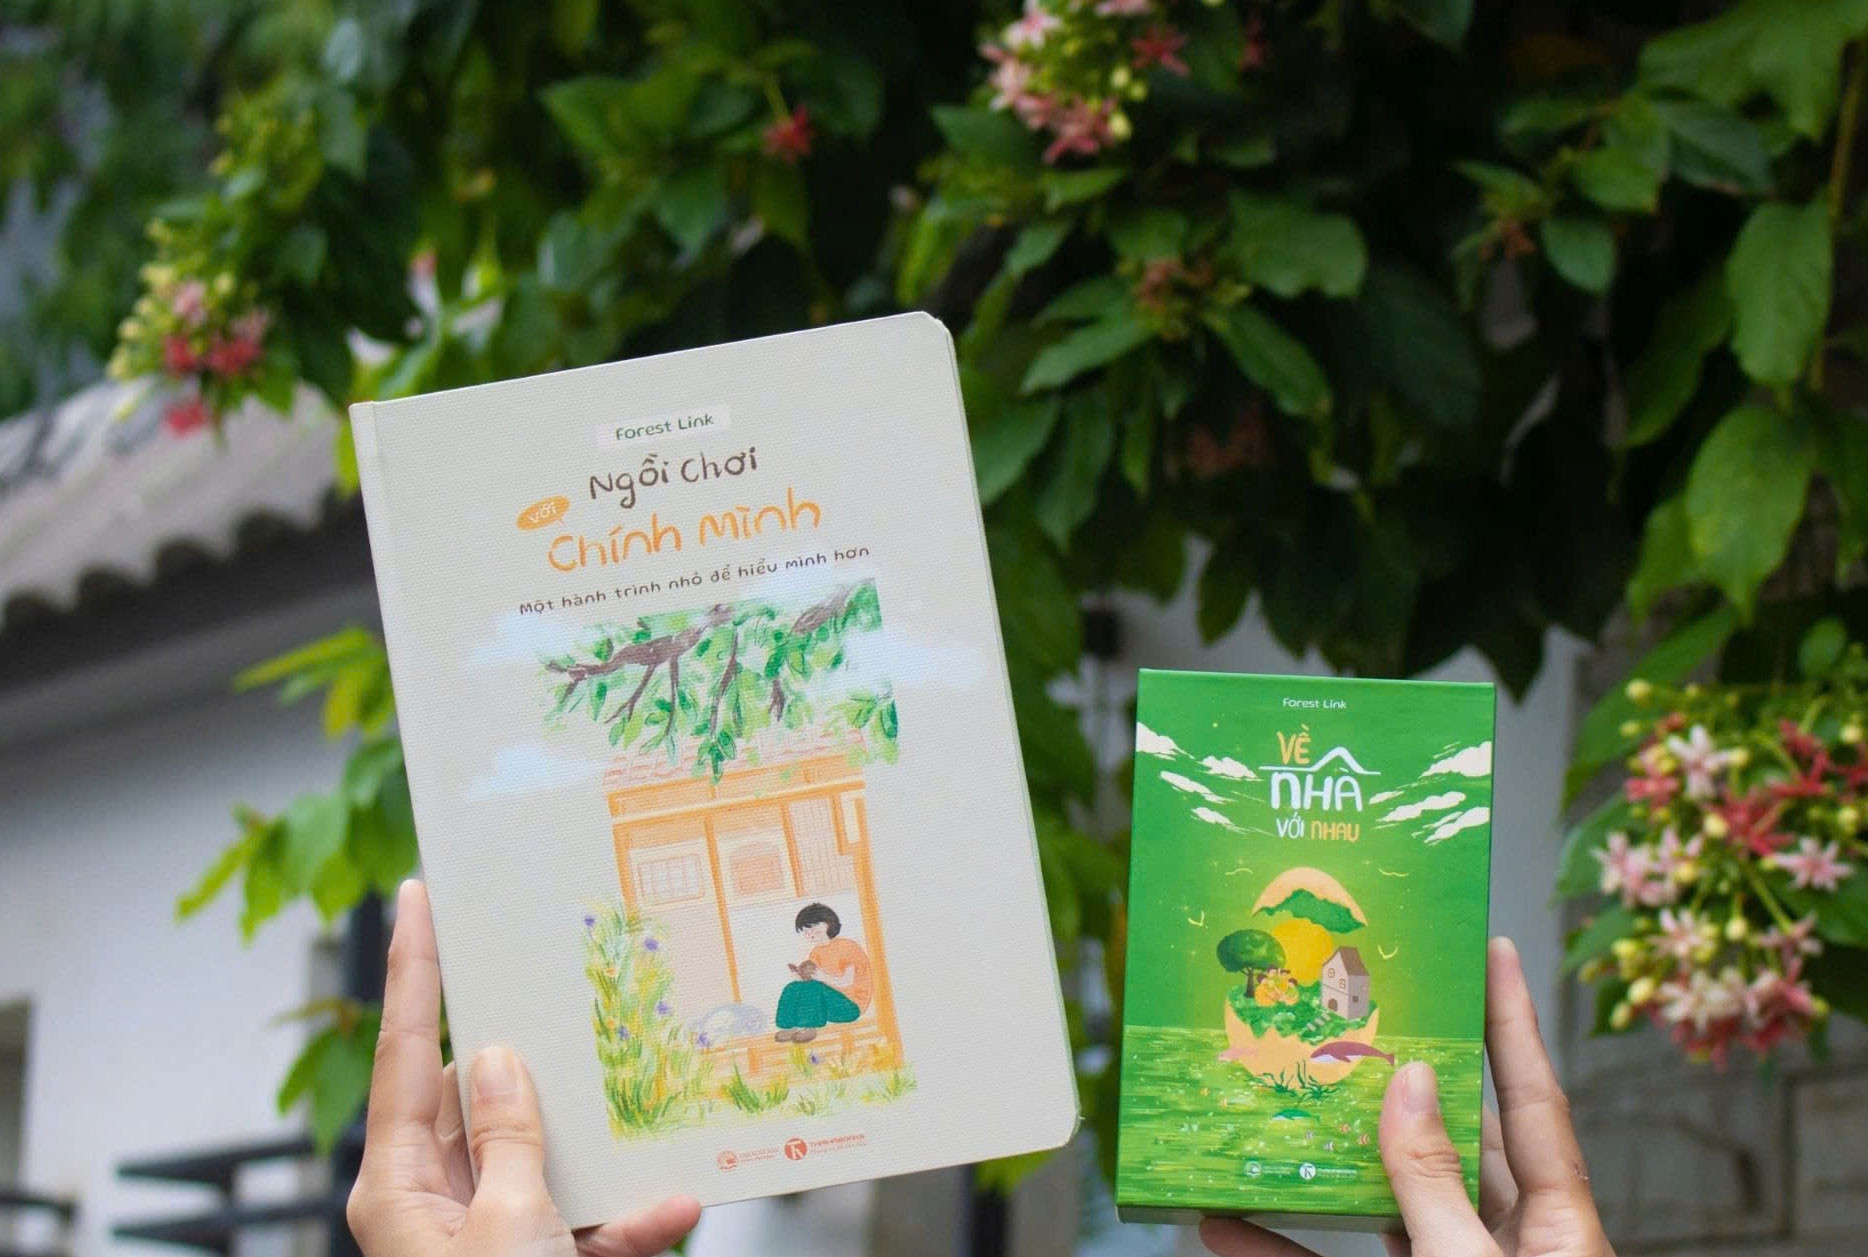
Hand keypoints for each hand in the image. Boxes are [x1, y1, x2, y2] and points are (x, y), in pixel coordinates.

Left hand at [346, 881, 701, 1256]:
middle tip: (570, 1000)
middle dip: (538, 1063)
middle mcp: (433, 1203)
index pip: (402, 1053)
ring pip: (545, 1159)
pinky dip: (631, 1215)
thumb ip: (508, 1136)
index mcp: (398, 1187)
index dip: (412, 969)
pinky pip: (587, 1220)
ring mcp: (484, 1233)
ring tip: (643, 1111)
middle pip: (482, 1101)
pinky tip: (674, 1205)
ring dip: (603, 1151)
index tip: (415, 895)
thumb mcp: (509, 1224)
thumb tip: (499, 1058)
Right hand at [1202, 938, 1613, 1256]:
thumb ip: (1435, 1186)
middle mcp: (1504, 1240)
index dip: (1512, 1019)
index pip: (1530, 1096)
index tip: (1491, 944)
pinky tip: (1223, 1225)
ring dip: (1317, 1158)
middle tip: (1345, 1001)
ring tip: (1262, 1100)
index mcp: (1556, 1224)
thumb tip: (1412, 1085)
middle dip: (1395, 1069)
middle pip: (1447, 1132)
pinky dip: (1282, 1245)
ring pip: (1379, 1199)